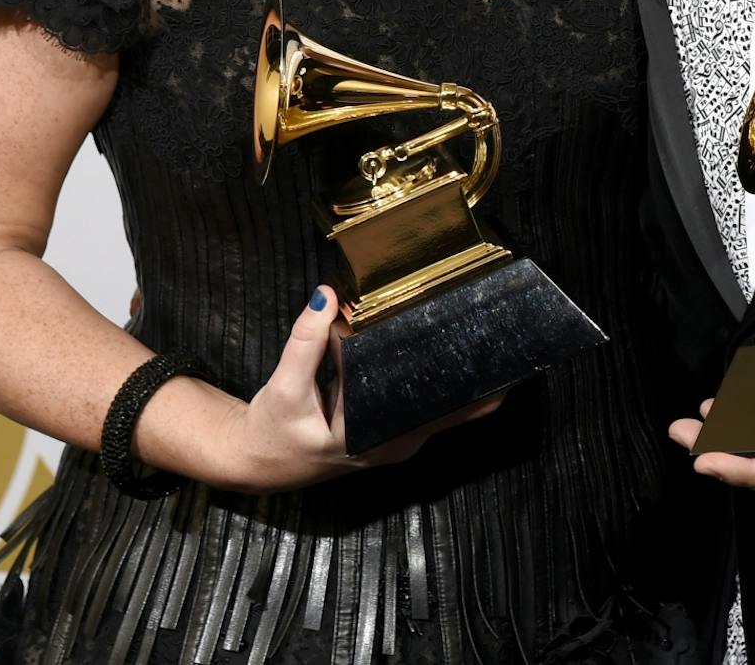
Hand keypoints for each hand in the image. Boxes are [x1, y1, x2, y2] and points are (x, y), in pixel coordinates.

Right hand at [218, 286, 503, 491]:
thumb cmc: (271, 429)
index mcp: (373, 440)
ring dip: (460, 374)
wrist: (257, 459)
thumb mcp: (284, 386)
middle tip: (497, 328)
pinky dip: (437, 377)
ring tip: (485, 331)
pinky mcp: (389, 428)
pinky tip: (451, 346)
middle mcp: (394, 443)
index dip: (465, 387)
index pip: (434, 412)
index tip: (488, 351)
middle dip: (473, 373)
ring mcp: (395, 438)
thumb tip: (327, 295)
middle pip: (448, 408)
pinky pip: (424, 402)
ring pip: (440, 406)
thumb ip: (305, 342)